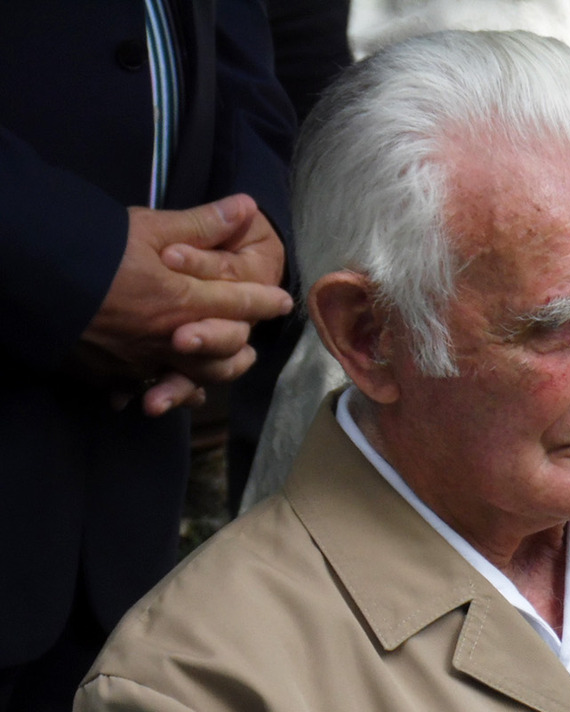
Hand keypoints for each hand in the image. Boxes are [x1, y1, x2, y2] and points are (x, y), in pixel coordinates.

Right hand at [79, 194, 293, 414]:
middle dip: (242, 343)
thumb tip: (247, 206)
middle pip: (225, 352)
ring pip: (194, 378)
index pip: (240, 304)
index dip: (265, 301)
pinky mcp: (109, 375)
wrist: (28, 275)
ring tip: (223, 363)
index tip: (283, 301)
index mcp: (183, 301)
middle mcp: (169, 339)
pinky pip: (146, 388)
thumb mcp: (148, 227)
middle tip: (251, 338)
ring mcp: (139, 362)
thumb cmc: (92, 247)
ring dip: (213, 372)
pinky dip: (163, 389)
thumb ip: (201, 224)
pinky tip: (166, 387)